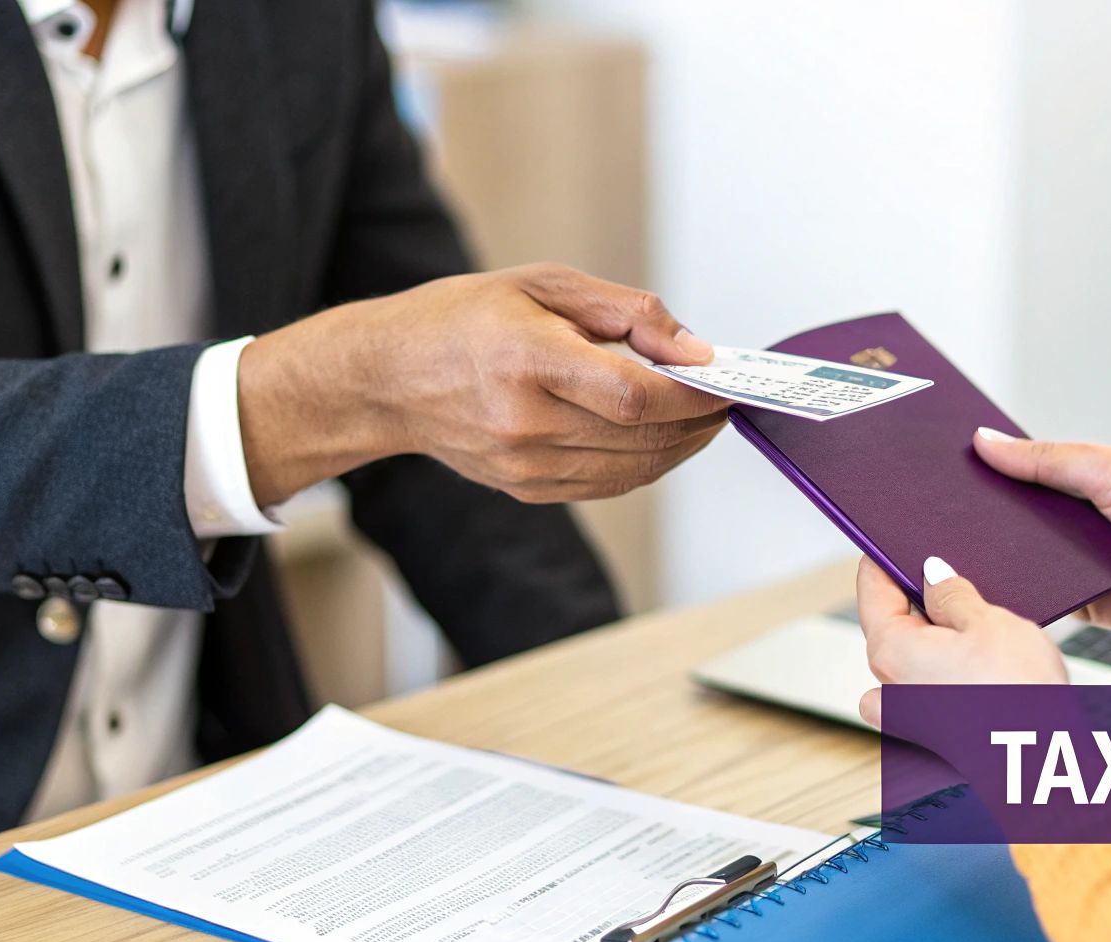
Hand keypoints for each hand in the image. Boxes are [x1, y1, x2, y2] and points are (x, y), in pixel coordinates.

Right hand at [238, 263, 730, 504]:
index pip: (635, 395)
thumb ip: (627, 313)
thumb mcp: (543, 284)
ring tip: (699, 417)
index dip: (693, 396)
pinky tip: (658, 439)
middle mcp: (526, 421)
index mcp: (528, 359)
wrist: (385, 379)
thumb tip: (694, 350)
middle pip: (643, 437)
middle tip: (723, 400)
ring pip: (633, 468)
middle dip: (698, 421)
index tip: (725, 383)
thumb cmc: (460, 319)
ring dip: (679, 447)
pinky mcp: (525, 488)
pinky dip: (644, 464)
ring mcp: (524, 463)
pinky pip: (607, 485)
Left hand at [856, 555, 1067, 728]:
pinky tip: (978, 666)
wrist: (1043, 762)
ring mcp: (909, 715)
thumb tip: (933, 574)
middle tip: (955, 578)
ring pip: (912, 657)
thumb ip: (953, 594)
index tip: (893, 541)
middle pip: (892, 623)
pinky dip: (944, 673)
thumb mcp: (987, 623)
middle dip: (919, 599)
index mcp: (889, 651)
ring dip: (936, 639)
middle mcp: (889, 686)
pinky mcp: (934, 734)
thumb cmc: (1016, 698)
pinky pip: (927, 689)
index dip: (883, 560)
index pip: (872, 590)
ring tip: (978, 627)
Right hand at [972, 429, 1110, 683]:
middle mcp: (1087, 521)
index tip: (955, 463)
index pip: (1030, 470)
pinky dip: (1029, 589)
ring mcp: (1086, 563)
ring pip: (1028, 557)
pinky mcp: (1090, 604)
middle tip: (953, 505)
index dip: (995, 468)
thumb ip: (1046, 459)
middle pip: (1022, 516)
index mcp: (1094, 479)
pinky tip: (1005, 577)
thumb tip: (989, 442)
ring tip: (971, 539)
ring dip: (1009, 552)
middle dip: (993, 513)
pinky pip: (1047, 596)